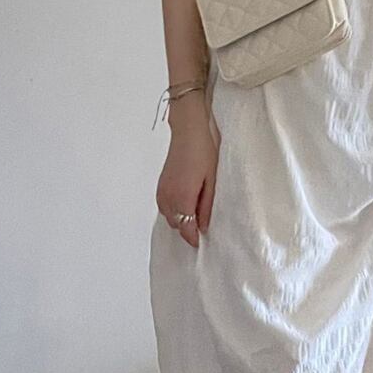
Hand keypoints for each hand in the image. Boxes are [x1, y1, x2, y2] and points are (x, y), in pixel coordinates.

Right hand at [156, 91, 219, 247]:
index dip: (194, 238)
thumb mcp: (212, 181)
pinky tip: (185, 203)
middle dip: (187, 228)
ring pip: (169, 216)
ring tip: (195, 214)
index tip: (202, 242)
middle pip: (176, 225)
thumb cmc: (204, 151)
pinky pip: (164, 206)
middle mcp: (168, 198)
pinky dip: (173, 210)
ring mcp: (162, 190)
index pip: (186, 229)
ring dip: (180, 219)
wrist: (189, 130)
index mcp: (182, 198)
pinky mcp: (160, 184)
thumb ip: (206, 206)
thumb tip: (204, 226)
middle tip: (202, 225)